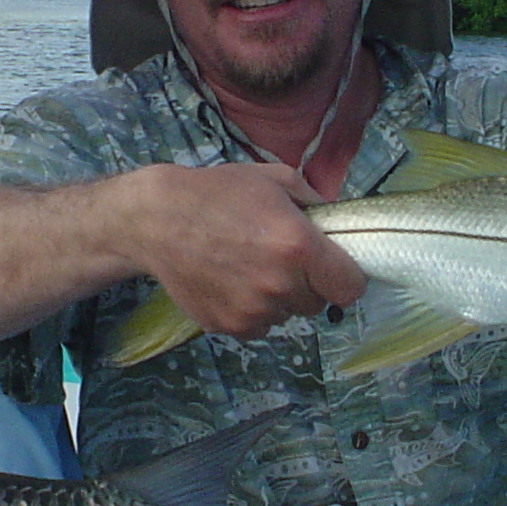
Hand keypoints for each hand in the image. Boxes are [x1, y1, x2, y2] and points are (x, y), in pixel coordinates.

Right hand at [127, 162, 367, 339]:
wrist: (156, 220)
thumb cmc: (217, 192)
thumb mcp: (273, 179)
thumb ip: (313, 199)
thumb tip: (336, 217)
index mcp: (299, 246)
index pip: (350, 288)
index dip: (344, 277)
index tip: (331, 268)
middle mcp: (280, 284)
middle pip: (318, 304)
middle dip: (307, 285)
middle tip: (280, 261)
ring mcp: (253, 310)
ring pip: (286, 315)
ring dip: (277, 298)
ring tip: (248, 268)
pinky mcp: (228, 326)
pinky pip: (257, 326)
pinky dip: (250, 311)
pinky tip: (230, 282)